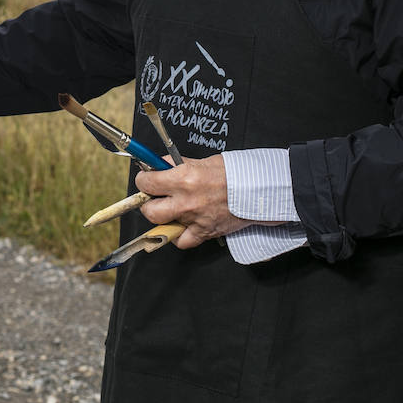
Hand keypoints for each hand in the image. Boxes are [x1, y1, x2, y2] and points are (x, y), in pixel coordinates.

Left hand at [136, 154, 255, 248]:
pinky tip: (183, 225)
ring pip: (162, 227)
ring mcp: (194, 219)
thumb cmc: (234, 173)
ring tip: (169, 210)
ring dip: (163, 218)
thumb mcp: (203, 161)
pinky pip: (182, 242)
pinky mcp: (204, 232)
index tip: (147, 178)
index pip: (146, 183)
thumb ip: (178, 164)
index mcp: (184, 178)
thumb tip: (158, 164)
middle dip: (148, 202)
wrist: (258, 190)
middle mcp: (186, 201)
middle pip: (149, 210)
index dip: (144, 179)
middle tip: (156, 196)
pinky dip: (179, 236)